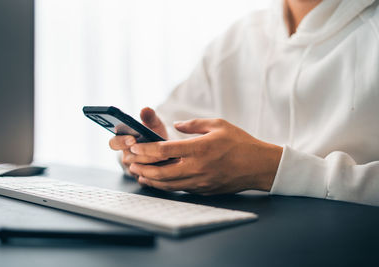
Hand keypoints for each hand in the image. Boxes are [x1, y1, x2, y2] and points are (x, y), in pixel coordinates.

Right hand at [109, 107, 167, 176]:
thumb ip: (150, 117)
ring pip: (138, 169)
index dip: (121, 141)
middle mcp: (126, 156)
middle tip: (153, 149)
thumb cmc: (156, 134)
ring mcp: (134, 168)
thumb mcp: (154, 124)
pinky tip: (167, 166)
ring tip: (165, 156)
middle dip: (141, 154)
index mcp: (123, 141)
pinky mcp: (143, 178)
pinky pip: (146, 179)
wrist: (167, 149)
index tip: (132, 139)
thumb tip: (146, 110)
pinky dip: (157, 174)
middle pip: (127, 158)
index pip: (114, 143)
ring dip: (151, 163)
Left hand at [128, 118, 282, 194]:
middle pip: (161, 172)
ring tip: (138, 173)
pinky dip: (164, 186)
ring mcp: (200, 182)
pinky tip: (157, 182)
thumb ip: (194, 124)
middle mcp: (197, 168)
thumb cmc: (240, 143)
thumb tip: (176, 126)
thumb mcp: (218, 124)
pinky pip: (179, 190)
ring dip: (150, 180)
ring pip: (167, 185)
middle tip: (130, 163)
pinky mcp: (203, 190)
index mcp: (199, 149)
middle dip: (142, 168)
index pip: (164, 150)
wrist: (259, 166)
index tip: (135, 147)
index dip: (146, 149)